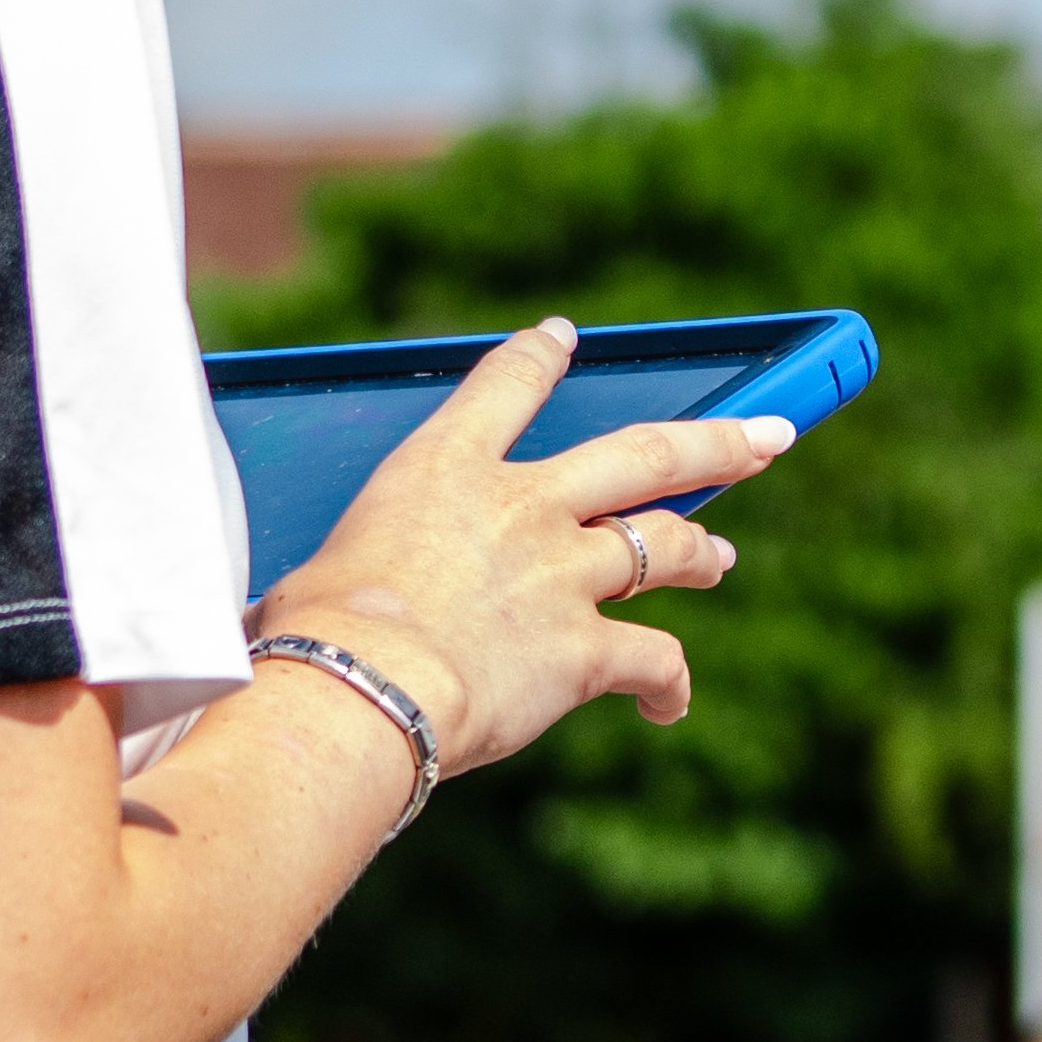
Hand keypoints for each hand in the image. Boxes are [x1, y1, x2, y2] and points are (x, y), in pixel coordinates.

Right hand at [257, 321, 784, 774]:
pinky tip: (667, 704)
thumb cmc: (310, 635)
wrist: (358, 686)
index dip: (541, 358)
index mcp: (442, 469)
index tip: (563, 337)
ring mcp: (563, 574)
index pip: (505, 385)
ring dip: (701, 551)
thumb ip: (339, 577)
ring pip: (666, 545)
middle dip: (715, 443)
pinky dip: (668, 683)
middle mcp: (521, 506)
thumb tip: (272, 620)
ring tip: (720, 559)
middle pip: (642, 454)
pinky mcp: (585, 648)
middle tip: (769, 434)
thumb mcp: (314, 570)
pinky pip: (654, 659)